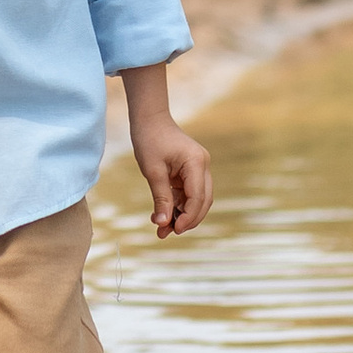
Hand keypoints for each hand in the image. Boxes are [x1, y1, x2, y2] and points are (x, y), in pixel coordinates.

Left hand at [130, 108, 212, 237]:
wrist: (149, 119)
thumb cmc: (149, 139)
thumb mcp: (152, 171)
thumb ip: (161, 197)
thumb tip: (163, 224)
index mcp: (196, 162)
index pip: (198, 197)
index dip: (188, 217)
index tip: (173, 230)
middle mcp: (203, 165)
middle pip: (203, 201)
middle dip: (186, 220)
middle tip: (166, 233)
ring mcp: (198, 168)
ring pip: (197, 200)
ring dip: (181, 215)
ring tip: (161, 229)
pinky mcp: (191, 171)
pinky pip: (188, 194)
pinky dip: (178, 206)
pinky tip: (163, 215)